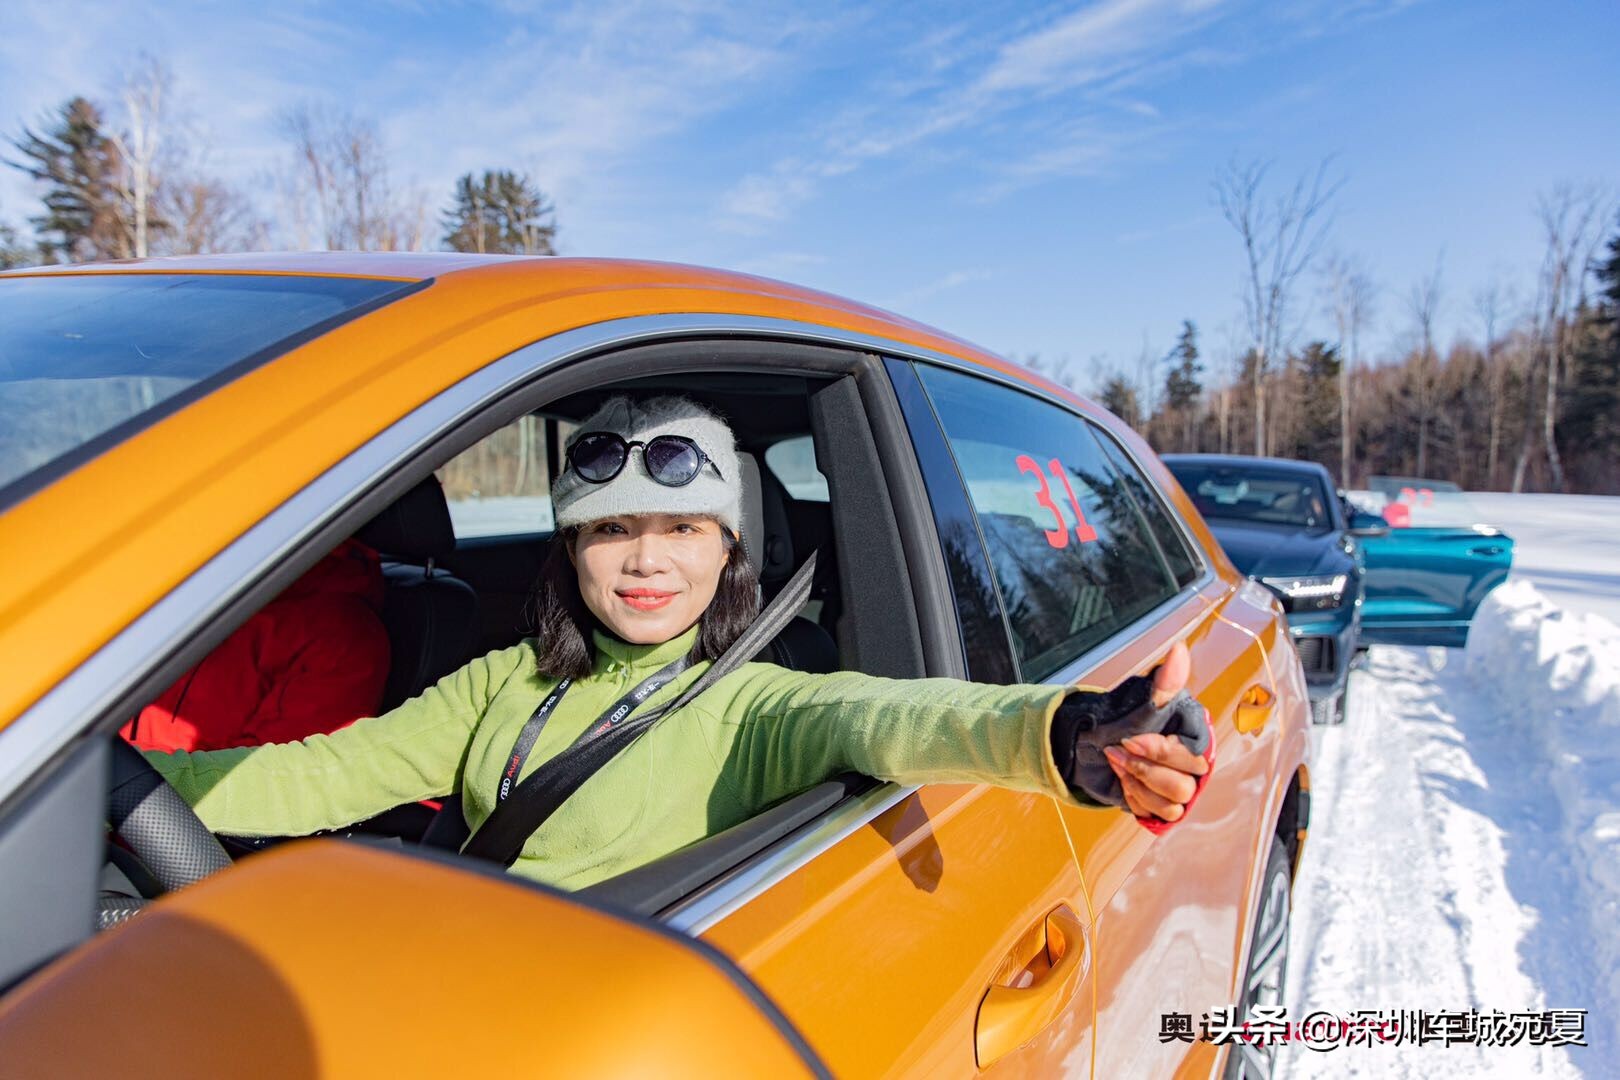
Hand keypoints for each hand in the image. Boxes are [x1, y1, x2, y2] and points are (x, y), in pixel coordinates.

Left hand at [1102, 642, 1208, 822]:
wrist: (1094, 739)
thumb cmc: (1124, 716)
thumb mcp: (1142, 698)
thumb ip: (1165, 680)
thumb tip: (1179, 650)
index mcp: (1196, 735)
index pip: (1193, 756)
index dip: (1160, 752)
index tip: (1130, 739)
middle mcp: (1194, 764)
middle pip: (1184, 785)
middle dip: (1144, 770)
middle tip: (1117, 751)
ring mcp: (1182, 787)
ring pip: (1173, 804)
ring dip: (1137, 785)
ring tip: (1117, 764)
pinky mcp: (1165, 806)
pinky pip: (1160, 815)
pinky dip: (1136, 799)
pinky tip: (1122, 780)